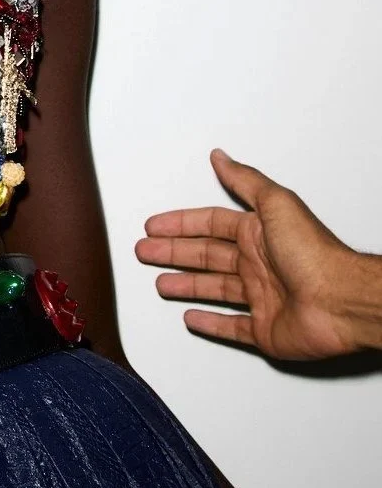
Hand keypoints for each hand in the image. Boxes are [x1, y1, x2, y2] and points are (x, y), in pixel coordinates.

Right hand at [135, 149, 377, 359]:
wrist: (341, 302)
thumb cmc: (315, 254)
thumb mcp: (276, 204)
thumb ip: (245, 181)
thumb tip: (221, 156)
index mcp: (259, 233)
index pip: (210, 224)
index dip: (180, 224)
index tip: (155, 225)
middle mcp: (259, 263)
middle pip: (205, 256)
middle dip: (173, 253)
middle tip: (146, 251)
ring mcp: (261, 297)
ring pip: (214, 289)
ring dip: (186, 285)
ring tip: (162, 283)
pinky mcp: (265, 330)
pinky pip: (231, 327)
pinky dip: (210, 323)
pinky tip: (193, 319)